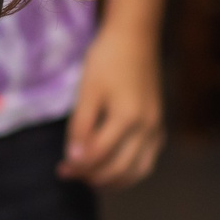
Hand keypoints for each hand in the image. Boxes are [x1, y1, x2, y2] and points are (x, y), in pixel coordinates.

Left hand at [62, 26, 165, 187]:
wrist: (134, 38)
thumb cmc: (106, 60)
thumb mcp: (87, 91)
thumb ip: (81, 126)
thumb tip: (74, 158)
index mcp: (127, 118)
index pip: (99, 155)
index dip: (77, 166)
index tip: (60, 168)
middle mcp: (147, 127)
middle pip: (118, 169)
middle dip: (91, 176)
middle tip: (69, 173)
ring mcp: (156, 128)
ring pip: (137, 171)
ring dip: (112, 181)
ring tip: (88, 179)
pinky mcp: (159, 126)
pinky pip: (147, 160)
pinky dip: (130, 171)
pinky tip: (112, 170)